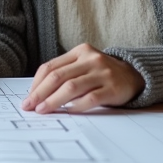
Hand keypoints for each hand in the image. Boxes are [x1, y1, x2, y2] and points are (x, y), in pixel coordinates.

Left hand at [20, 44, 142, 113]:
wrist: (134, 76)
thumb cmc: (101, 74)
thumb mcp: (83, 66)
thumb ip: (65, 74)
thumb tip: (37, 94)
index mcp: (80, 51)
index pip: (51, 67)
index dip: (36, 84)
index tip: (27, 98)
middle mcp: (90, 59)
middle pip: (58, 77)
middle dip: (40, 93)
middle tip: (29, 106)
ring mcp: (102, 73)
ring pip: (71, 87)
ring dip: (53, 101)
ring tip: (43, 110)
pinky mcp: (112, 88)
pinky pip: (90, 98)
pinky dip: (76, 106)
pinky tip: (68, 111)